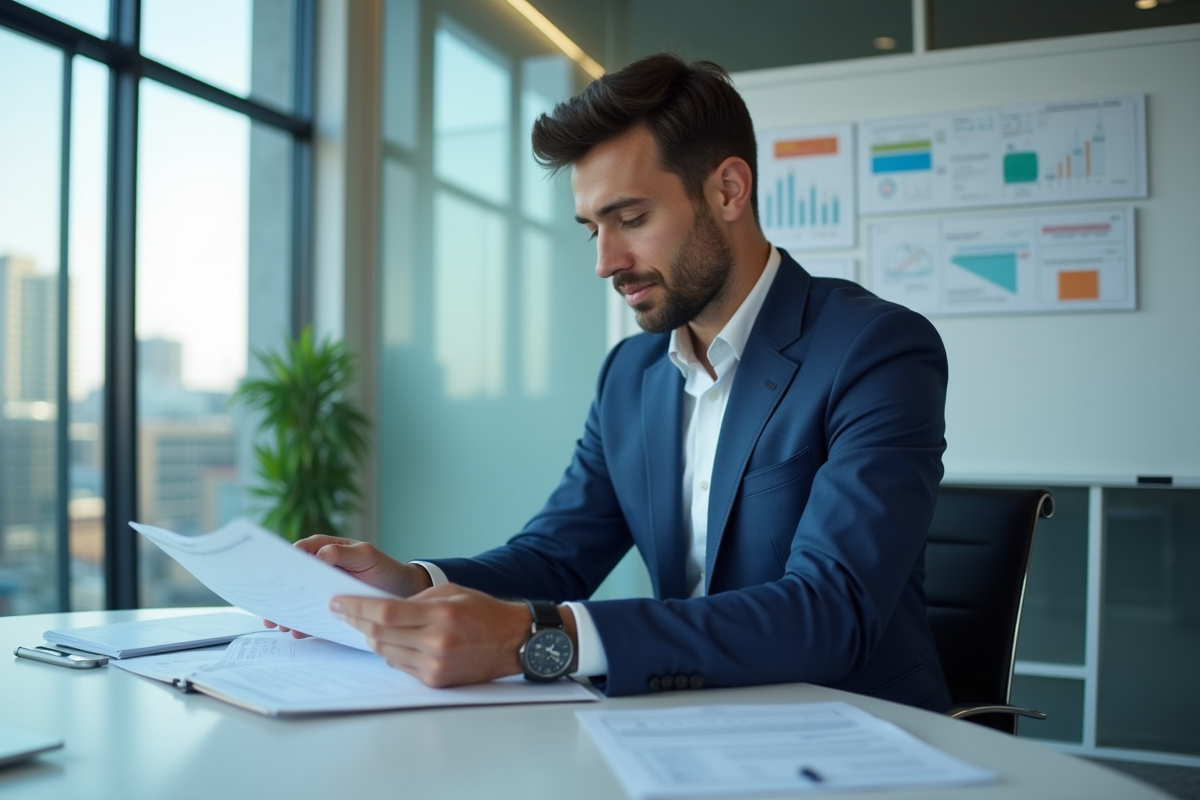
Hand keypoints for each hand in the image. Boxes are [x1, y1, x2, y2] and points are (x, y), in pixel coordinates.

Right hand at [263, 535, 433, 636]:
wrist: (401, 590)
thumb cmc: (383, 567)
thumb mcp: (366, 556)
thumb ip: (343, 553)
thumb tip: (319, 554)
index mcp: (325, 549)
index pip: (299, 552)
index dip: (284, 562)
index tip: (273, 574)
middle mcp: (319, 568)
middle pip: (293, 579)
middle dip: (280, 594)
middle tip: (270, 609)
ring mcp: (322, 589)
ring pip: (298, 599)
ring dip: (287, 612)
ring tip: (279, 625)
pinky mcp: (329, 606)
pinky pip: (311, 614)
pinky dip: (303, 624)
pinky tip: (297, 633)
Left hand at [331, 584, 535, 687]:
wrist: (513, 641)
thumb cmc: (484, 612)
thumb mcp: (451, 593)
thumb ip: (416, 600)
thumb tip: (382, 607)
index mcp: (440, 616)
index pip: (385, 612)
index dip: (356, 607)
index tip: (337, 602)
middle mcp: (436, 643)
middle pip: (380, 634)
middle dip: (356, 622)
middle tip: (342, 611)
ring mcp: (435, 665)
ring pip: (385, 652)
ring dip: (372, 637)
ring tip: (366, 624)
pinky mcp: (435, 680)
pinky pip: (400, 666)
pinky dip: (391, 652)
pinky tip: (392, 640)